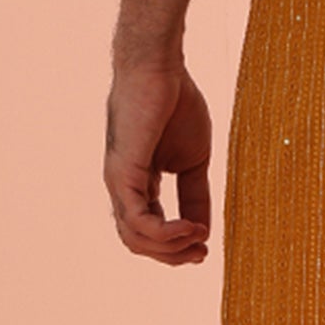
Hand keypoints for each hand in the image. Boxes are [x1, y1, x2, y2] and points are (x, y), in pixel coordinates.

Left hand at [104, 56, 212, 264]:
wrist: (160, 68)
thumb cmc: (176, 104)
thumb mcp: (193, 160)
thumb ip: (194, 194)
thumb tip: (203, 230)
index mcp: (139, 185)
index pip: (149, 231)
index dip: (176, 246)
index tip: (205, 248)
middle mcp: (123, 188)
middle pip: (138, 243)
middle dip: (172, 255)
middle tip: (202, 253)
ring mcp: (119, 183)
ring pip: (134, 238)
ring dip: (170, 248)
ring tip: (198, 237)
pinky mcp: (123, 174)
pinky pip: (138, 221)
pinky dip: (166, 232)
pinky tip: (190, 227)